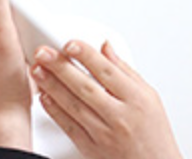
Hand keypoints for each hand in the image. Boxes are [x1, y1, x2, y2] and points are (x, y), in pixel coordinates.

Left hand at [31, 40, 181, 158]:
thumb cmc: (154, 133)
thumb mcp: (149, 96)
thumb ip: (125, 70)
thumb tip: (106, 47)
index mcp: (136, 99)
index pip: (107, 71)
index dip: (86, 55)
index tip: (70, 43)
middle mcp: (119, 116)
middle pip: (85, 86)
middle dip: (61, 66)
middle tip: (43, 52)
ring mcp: (104, 134)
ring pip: (73, 105)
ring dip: (52, 85)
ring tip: (38, 69)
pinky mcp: (91, 149)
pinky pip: (68, 127)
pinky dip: (54, 110)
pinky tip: (44, 96)